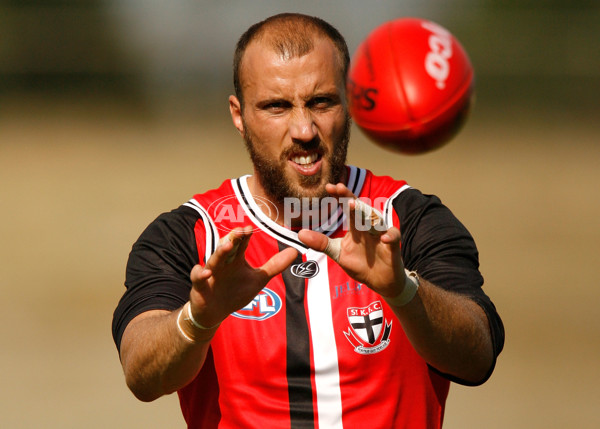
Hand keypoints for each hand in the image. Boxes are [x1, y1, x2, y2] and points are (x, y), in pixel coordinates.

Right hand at [188, 226, 297, 326]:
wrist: (214, 312)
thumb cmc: (235, 292)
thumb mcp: (258, 279)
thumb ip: (275, 265)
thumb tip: (295, 251)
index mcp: (235, 258)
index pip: (240, 243)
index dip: (245, 236)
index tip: (250, 228)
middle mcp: (222, 262)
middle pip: (227, 247)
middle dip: (233, 239)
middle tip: (241, 231)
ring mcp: (210, 272)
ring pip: (214, 259)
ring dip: (219, 252)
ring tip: (227, 246)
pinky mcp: (200, 285)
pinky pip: (198, 278)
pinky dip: (200, 274)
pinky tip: (205, 273)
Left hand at [298, 183, 406, 298]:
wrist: (379, 281)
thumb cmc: (360, 264)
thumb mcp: (338, 253)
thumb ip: (321, 243)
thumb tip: (300, 234)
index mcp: (356, 225)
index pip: (348, 206)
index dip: (340, 196)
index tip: (329, 187)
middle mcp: (368, 226)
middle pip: (360, 208)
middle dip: (350, 197)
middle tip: (339, 188)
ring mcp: (381, 235)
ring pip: (375, 219)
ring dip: (365, 213)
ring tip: (353, 205)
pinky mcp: (393, 246)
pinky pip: (394, 237)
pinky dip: (390, 236)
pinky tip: (384, 237)